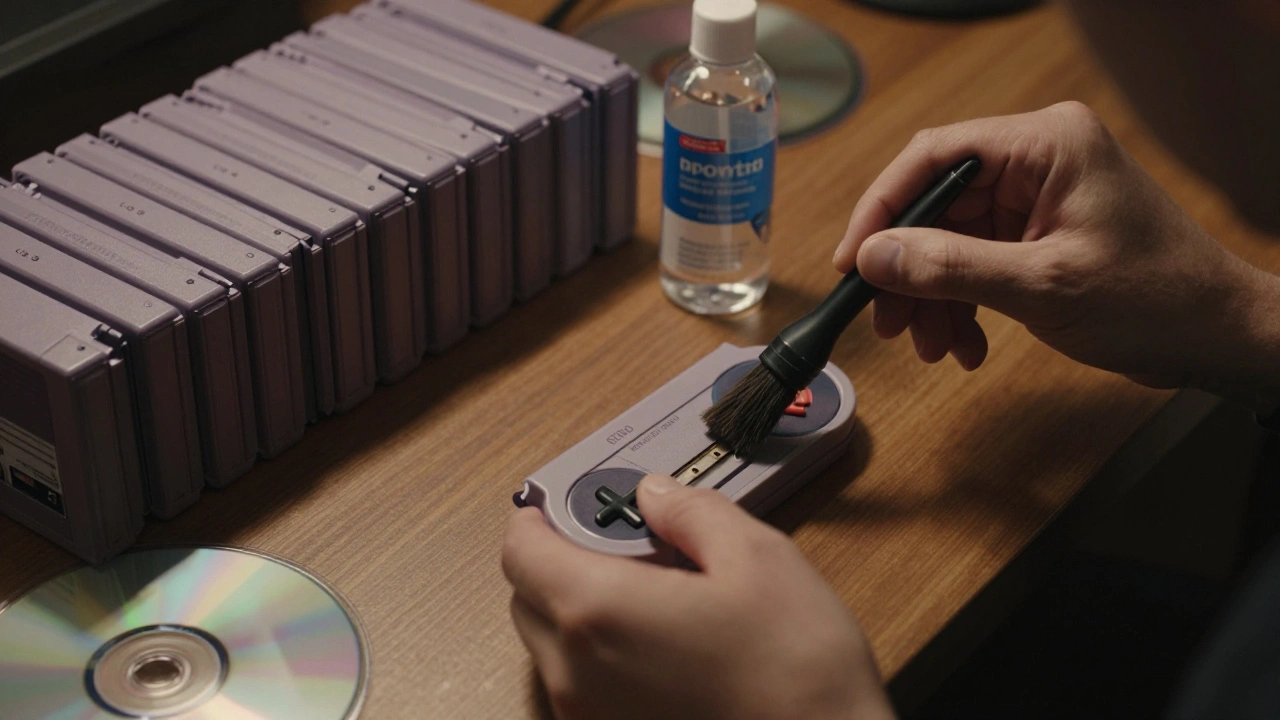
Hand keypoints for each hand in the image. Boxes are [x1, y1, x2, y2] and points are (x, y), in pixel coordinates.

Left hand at [502, 474, 894, 719]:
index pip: (520, 552)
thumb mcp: (758, 559)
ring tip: (657, 594)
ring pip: (553, 646)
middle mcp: (575, 673)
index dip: (537, 517)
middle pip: (529, 598)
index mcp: (598, 611)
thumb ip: (693, 513)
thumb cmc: (797, 670)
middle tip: (626, 542)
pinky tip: (669, 645)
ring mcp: (589, 718)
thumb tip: (654, 495)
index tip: (568, 501)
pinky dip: (603, 654)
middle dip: (561, 559)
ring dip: (582, 608)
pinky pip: (582, 686)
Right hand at [834, 101, 1279, 399]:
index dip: (883, 209)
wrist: (1215, 339)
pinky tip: (967, 345)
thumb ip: (951, 268)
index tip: (853, 260)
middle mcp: (1038, 163)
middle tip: (888, 321)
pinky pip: (975, 264)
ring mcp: (1038, 200)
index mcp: (1046, 145)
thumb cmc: (1156, 300)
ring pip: (950, 243)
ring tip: (933, 346)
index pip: (934, 158)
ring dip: (934, 299)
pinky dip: (962, 306)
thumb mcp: (1042, 286)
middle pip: (937, 207)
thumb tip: (875, 257)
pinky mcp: (1039, 236)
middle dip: (909, 271)